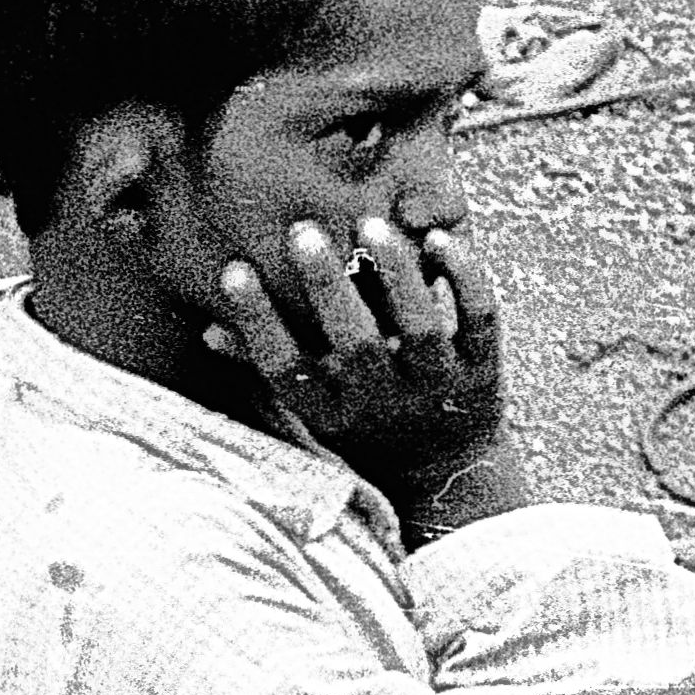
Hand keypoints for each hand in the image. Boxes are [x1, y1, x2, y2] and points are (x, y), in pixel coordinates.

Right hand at [210, 215, 529, 541]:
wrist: (447, 470)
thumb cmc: (366, 426)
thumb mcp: (317, 411)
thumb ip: (270, 368)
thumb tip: (208, 328)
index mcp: (334, 418)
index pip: (288, 372)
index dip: (258, 324)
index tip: (235, 270)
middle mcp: (385, 407)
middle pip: (355, 347)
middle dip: (328, 288)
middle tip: (302, 231)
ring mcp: (439, 390)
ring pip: (420, 328)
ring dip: (395, 274)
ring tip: (369, 224)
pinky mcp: (485, 371)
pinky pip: (479, 319)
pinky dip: (462, 278)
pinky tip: (437, 238)